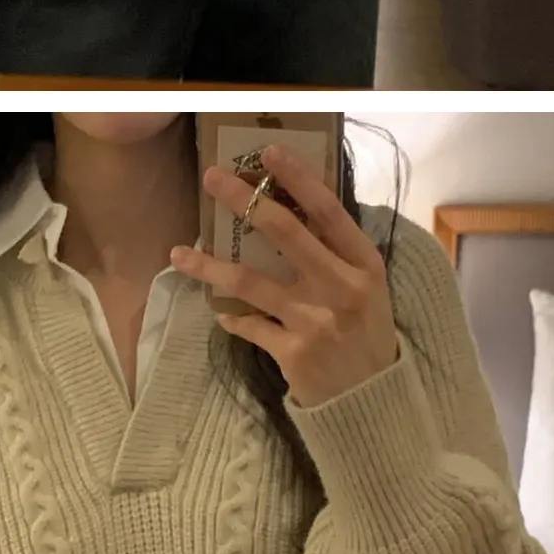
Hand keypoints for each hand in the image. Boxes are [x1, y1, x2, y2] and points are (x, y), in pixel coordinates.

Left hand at [171, 135, 397, 404]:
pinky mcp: (293, 353)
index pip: (329, 211)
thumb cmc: (366, 334)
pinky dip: (230, 317)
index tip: (268, 152)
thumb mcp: (365, 288)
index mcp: (365, 264)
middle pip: (286, 233)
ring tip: (179, 254)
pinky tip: (218, 311)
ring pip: (250, 282)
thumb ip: (336, 253)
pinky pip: (248, 326)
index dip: (298, 178)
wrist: (374, 401)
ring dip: (210, 265)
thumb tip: (291, 209)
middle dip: (244, 201)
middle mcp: (342, 287)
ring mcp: (316, 321)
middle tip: (211, 178)